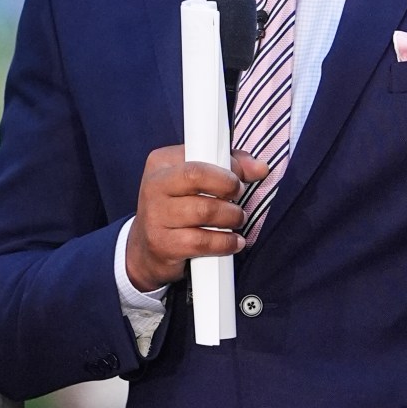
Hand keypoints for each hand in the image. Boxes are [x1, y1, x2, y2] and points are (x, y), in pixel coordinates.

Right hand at [125, 146, 268, 291]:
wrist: (145, 249)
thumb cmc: (178, 207)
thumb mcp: (196, 180)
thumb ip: (229, 167)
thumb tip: (261, 167)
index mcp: (161, 163)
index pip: (199, 158)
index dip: (226, 169)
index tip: (239, 180)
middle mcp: (153, 186)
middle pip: (198, 178)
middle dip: (229, 189)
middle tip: (238, 199)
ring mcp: (155, 217)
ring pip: (204, 211)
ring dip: (231, 217)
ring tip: (237, 220)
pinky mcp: (162, 245)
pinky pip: (202, 242)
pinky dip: (225, 242)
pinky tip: (233, 242)